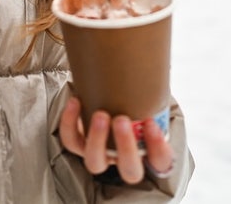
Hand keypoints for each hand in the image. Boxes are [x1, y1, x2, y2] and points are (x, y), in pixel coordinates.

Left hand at [59, 96, 173, 183]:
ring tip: (100, 114)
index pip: (160, 162)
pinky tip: (75, 101)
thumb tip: (155, 60)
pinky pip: (71, 140)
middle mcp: (124, 159)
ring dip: (97, 140)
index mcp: (148, 151)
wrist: (106, 96)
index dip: (158, 148)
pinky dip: (70, 122)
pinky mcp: (79, 145)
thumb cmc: (132, 99)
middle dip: (125, 147)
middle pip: (129, 170)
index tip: (152, 123)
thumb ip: (153, 90)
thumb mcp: (147, 96)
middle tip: (122, 121)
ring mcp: (101, 155)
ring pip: (96, 163)